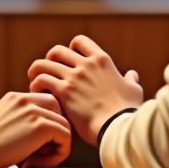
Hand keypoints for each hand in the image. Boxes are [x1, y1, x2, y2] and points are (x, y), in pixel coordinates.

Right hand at [0, 91, 71, 167]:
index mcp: (15, 98)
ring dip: (56, 147)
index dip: (47, 123)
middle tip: (38, 152)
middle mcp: (26, 99)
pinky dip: (58, 154)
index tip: (35, 144)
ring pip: (65, 125)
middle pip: (59, 109)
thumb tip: (40, 143)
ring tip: (36, 162)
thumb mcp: (0, 127)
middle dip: (55, 131)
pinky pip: (65, 137)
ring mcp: (34, 110)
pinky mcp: (41, 125)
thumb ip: (18, 125)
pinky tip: (35, 164)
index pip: (46, 103)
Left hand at [27, 34, 143, 145]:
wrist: (119, 126)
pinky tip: (38, 93)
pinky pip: (42, 79)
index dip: (71, 47)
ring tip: (35, 81)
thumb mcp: (133, 90)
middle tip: (48, 71)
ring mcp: (74, 77)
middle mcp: (85, 64)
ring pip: (44, 63)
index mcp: (101, 60)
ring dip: (37, 70)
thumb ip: (130, 80)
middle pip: (57, 50)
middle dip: (50, 59)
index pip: (80, 41)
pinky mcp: (64, 91)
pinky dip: (36, 84)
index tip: (68, 59)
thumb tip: (132, 74)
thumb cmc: (127, 111)